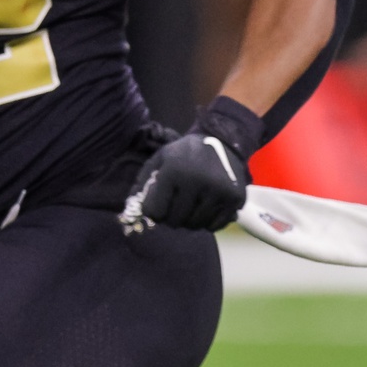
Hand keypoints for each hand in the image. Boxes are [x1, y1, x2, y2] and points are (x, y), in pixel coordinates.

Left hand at [123, 97, 260, 232]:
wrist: (223, 141)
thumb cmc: (185, 153)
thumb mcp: (160, 159)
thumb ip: (143, 183)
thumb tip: (131, 212)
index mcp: (174, 171)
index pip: (155, 211)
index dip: (154, 211)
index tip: (159, 204)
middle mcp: (197, 181)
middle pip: (175, 221)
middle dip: (172, 217)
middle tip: (176, 206)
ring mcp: (218, 191)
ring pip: (195, 225)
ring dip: (190, 221)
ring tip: (191, 206)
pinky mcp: (235, 199)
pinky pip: (214, 226)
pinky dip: (208, 222)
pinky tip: (206, 208)